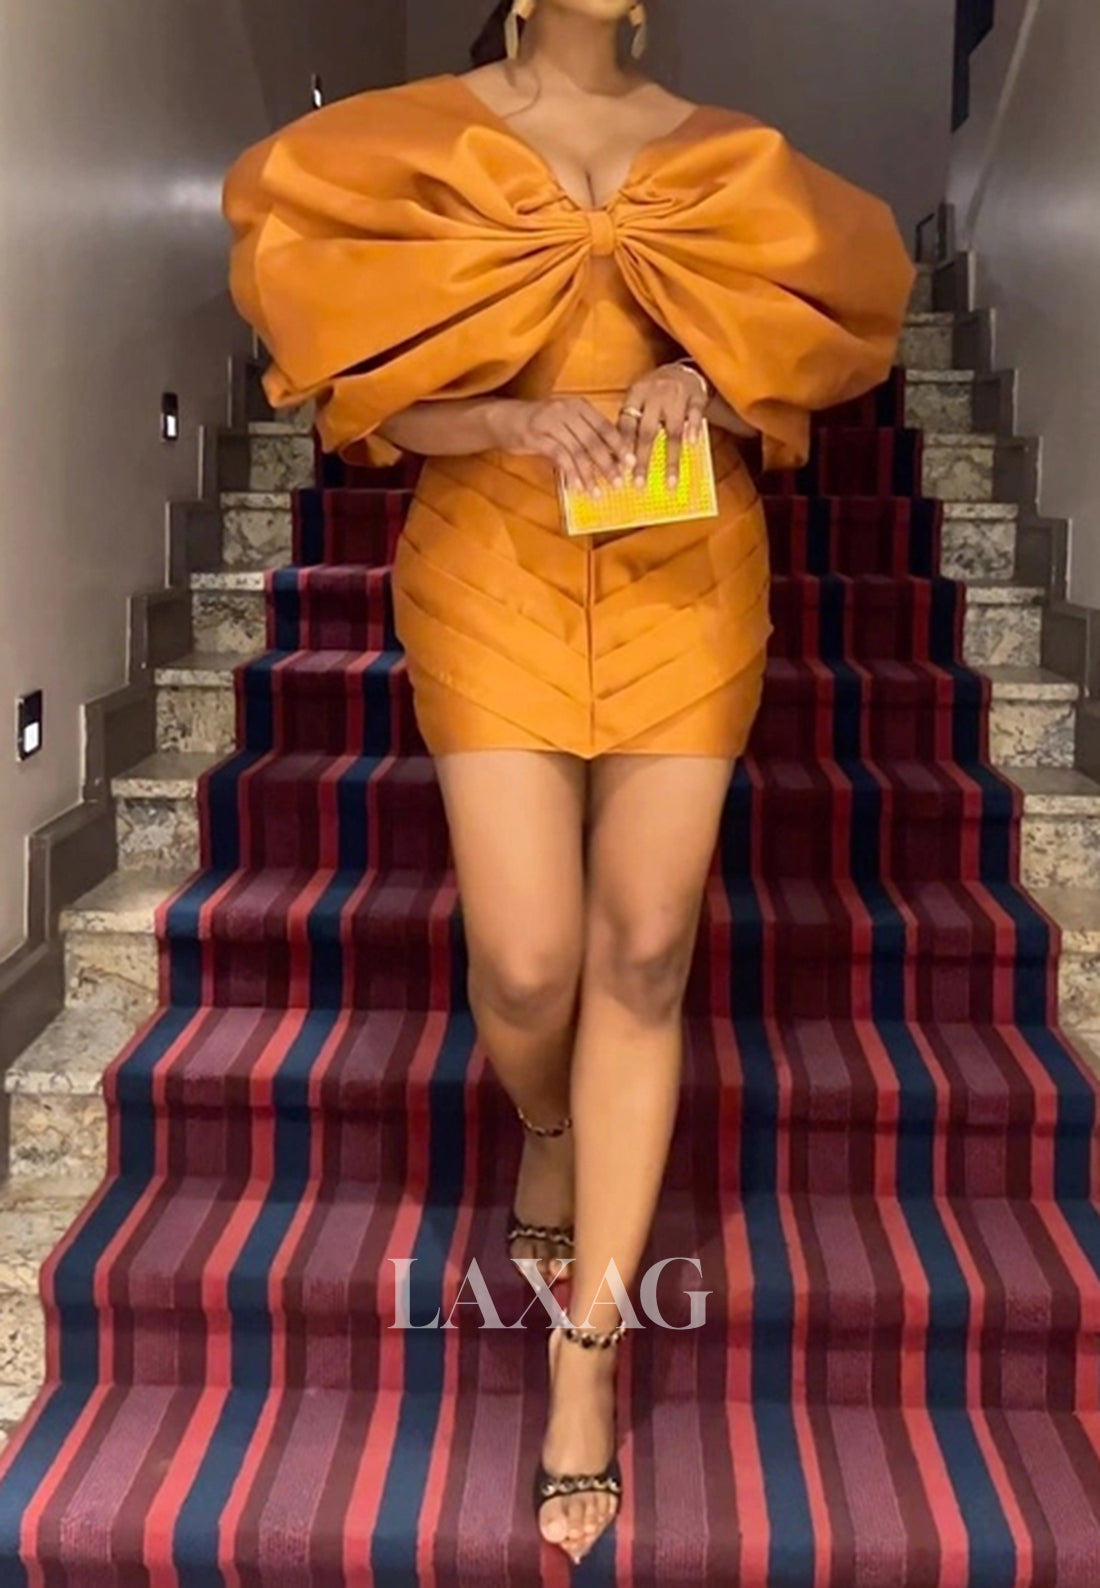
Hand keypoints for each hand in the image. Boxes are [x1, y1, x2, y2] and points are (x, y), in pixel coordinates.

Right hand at [487, 397, 635, 495]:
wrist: (504, 419)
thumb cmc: (540, 425)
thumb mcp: (566, 424)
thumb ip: (586, 435)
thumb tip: (611, 459)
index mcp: (579, 406)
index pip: (605, 426)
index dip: (620, 446)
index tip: (632, 464)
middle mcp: (568, 410)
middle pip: (594, 440)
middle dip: (608, 465)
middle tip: (619, 484)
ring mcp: (552, 421)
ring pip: (578, 450)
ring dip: (590, 474)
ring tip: (598, 493)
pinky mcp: (537, 435)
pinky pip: (560, 456)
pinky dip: (571, 473)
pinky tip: (578, 487)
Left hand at [618, 363, 709, 488]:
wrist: (682, 369)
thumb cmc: (655, 392)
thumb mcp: (638, 400)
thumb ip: (630, 424)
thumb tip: (616, 460)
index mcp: (635, 395)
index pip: (626, 424)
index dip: (622, 448)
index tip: (620, 472)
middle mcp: (654, 394)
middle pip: (647, 432)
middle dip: (642, 460)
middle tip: (639, 484)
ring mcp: (676, 394)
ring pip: (673, 430)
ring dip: (671, 458)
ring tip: (670, 481)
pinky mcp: (696, 395)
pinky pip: (695, 414)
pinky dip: (693, 429)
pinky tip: (692, 445)